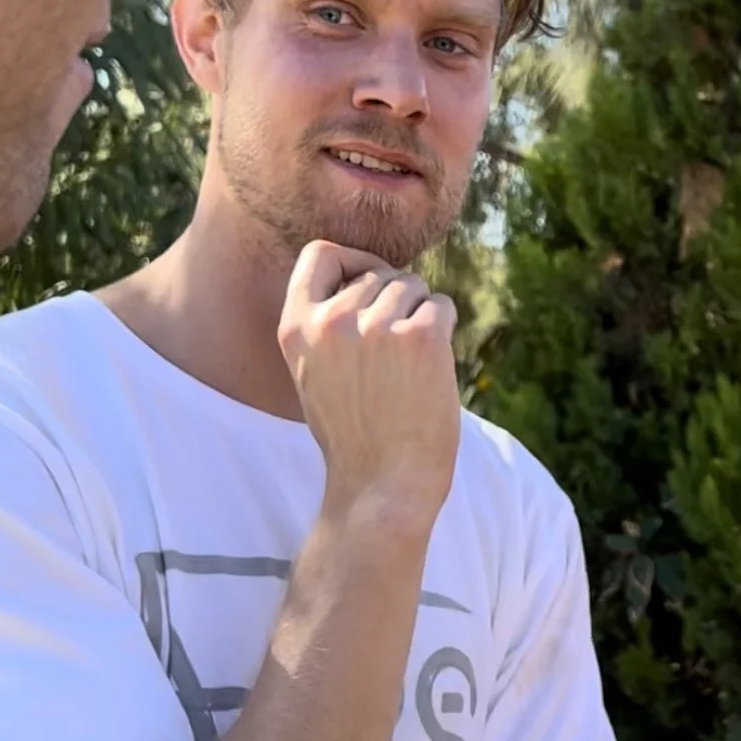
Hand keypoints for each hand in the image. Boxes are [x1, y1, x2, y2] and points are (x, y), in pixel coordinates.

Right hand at [279, 241, 462, 530]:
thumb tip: (367, 274)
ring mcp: (378, 326)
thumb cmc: (355, 435)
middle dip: (395, 302)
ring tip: (408, 369)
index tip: (368, 281)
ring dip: (420, 316)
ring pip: (413, 286)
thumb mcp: (314, 373)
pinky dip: (444, 329)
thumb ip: (327, 324)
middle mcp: (332, 320)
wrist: (383, 487)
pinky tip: (431, 369)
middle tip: (394, 358)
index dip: (351, 260)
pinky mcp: (421, 336)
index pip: (319, 254)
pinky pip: (441, 305)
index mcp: (296, 328)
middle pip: (378, 273)